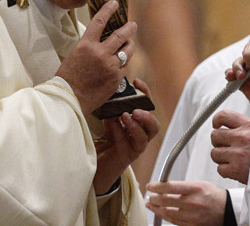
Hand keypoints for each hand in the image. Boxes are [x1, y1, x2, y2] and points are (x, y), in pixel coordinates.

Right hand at [56, 0, 136, 114]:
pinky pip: (125, 66)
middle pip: (121, 35)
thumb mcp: (75, 55)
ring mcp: (110, 65)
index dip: (108, 10)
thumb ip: (89, 46)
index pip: (100, 21)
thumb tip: (102, 39)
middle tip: (132, 24)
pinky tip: (121, 63)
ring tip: (130, 43)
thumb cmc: (68, 78)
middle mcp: (100, 53)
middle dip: (129, 28)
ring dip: (130, 45)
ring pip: (127, 51)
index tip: (114, 3)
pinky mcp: (117, 78)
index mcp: (86, 45)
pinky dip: (124, 63)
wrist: (70, 98)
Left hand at [93, 79, 158, 193]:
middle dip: (148, 116)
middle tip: (136, 109)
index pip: (148, 108)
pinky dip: (120, 132)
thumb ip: (112, 111)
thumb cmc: (103, 144)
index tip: (137, 82)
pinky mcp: (125, 158)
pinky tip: (112, 124)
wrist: (95, 167)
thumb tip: (110, 93)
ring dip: (136, 125)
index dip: (146, 94)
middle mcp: (140, 138)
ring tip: (125, 115)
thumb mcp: (108, 123)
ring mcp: (134, 149)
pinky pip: (127, 145)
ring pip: (144, 138)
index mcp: (139, 126)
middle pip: (154, 127)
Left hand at [145, 180, 226, 225]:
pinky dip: (164, 216)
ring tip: (151, 204)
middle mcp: (193, 203)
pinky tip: (160, 212)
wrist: (226, 210)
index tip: (150, 186)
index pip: (170, 187)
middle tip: (150, 195)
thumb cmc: (213, 196)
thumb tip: (164, 187)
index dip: (156, 186)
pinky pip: (173, 221)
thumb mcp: (199, 184)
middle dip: (154, 198)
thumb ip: (182, 185)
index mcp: (195, 189)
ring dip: (156, 208)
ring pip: (167, 213)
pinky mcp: (191, 225)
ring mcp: (192, 216)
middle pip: (165, 201)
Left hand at [210, 110, 249, 183]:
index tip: (217, 126)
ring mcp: (237, 154)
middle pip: (215, 135)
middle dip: (218, 142)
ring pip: (214, 153)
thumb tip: (231, 126)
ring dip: (221, 157)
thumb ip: (247, 128)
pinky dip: (226, 171)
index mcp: (249, 125)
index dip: (216, 121)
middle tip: (226, 146)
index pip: (223, 116)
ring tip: (232, 159)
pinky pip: (220, 169)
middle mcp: (242, 137)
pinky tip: (236, 169)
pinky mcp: (236, 170)